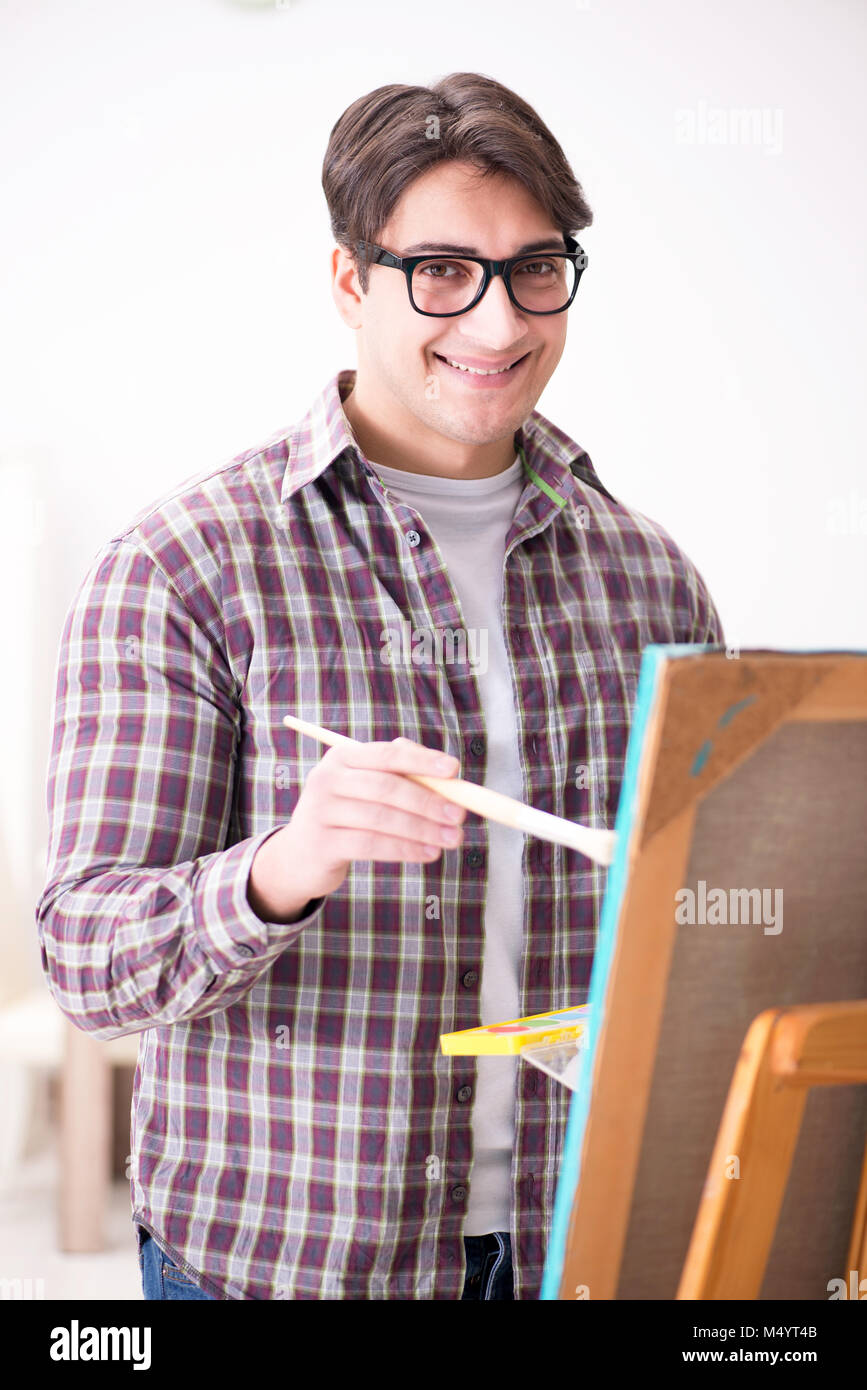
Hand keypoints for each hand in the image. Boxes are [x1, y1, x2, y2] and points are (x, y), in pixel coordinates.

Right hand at [247, 737, 465, 921]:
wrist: (299, 855)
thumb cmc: (346, 815)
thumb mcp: (365, 788)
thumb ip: (400, 775)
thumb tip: (447, 774)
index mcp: (342, 757)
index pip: (387, 754)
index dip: (422, 760)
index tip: (454, 770)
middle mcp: (327, 779)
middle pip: (387, 787)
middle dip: (428, 802)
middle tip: (460, 816)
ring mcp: (321, 812)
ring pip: (382, 819)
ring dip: (423, 830)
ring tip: (451, 839)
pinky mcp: (323, 844)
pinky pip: (372, 845)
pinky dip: (405, 850)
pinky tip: (428, 854)